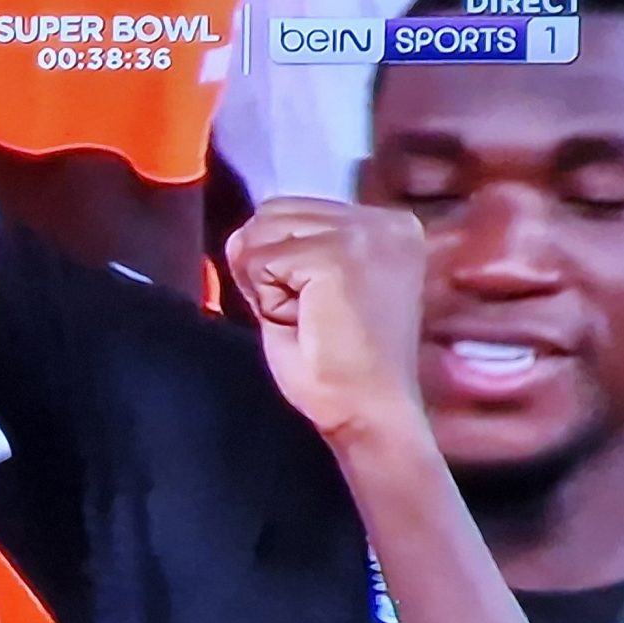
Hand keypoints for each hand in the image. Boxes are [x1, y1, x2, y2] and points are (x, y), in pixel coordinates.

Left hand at [225, 198, 430, 448]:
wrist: (368, 411)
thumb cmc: (339, 367)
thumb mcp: (306, 292)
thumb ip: (280, 253)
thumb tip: (239, 234)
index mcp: (385, 225)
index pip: (290, 210)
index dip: (276, 262)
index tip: (312, 305)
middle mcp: (384, 219)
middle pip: (271, 213)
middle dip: (266, 268)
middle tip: (306, 315)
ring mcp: (365, 232)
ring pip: (261, 233)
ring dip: (266, 283)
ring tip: (308, 316)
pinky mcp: (339, 254)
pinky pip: (259, 262)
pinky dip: (266, 299)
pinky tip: (304, 322)